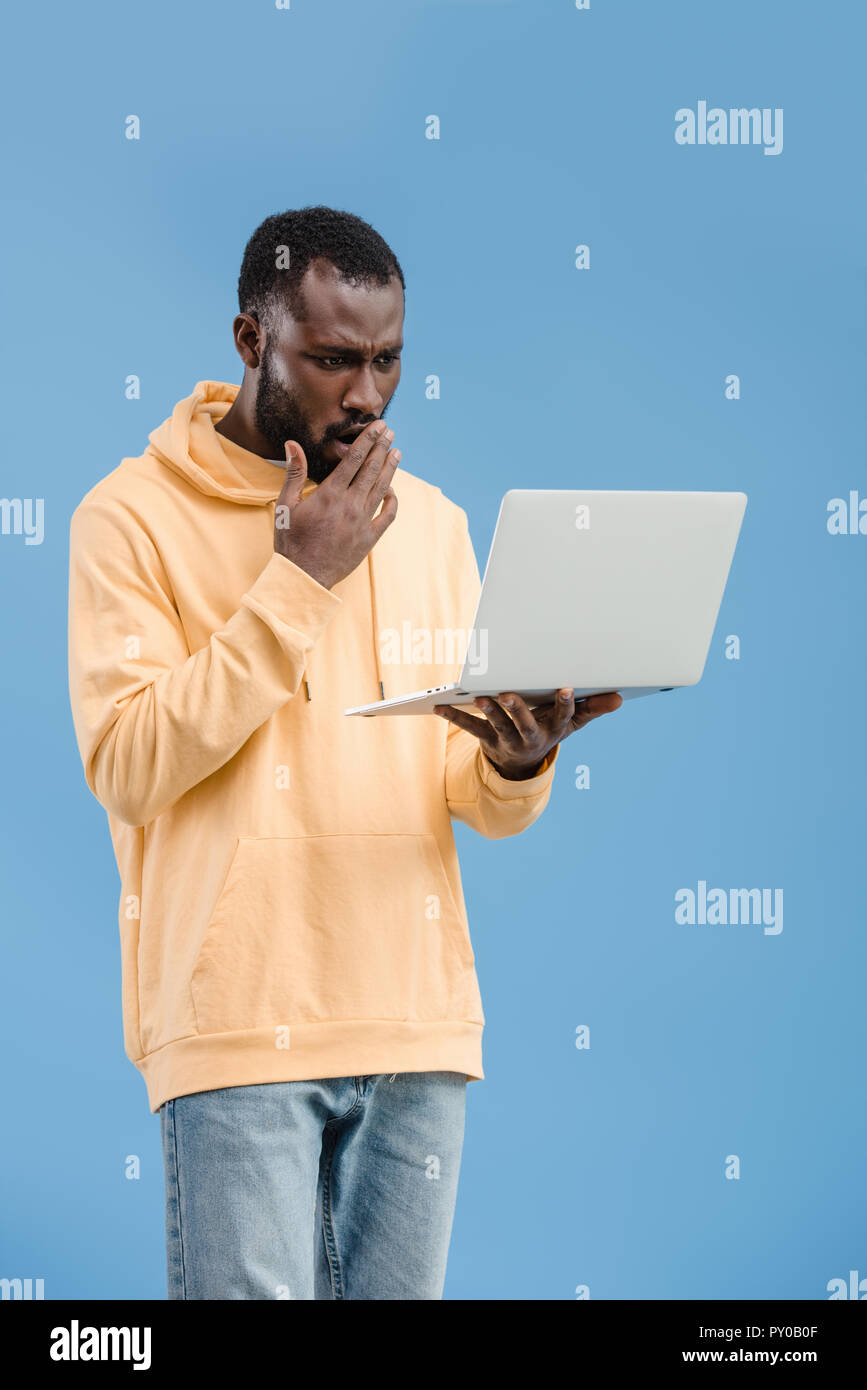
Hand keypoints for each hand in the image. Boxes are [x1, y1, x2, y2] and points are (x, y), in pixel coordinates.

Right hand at [273, 421, 399, 588]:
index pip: (354, 460)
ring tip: (397, 452)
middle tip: (390, 432)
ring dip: (390, 469)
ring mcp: (362, 522)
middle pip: (371, 470)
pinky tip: (392, 490)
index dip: (368, 440)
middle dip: (382, 448)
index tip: (379, 427)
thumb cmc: (291, 541)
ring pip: (382, 489)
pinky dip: (392, 501)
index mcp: (329, 495)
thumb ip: (294, 473)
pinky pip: (387, 516)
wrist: (304, 576)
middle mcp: (350, 505)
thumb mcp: (285, 505)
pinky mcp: (369, 539)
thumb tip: (292, 443)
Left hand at [433, 689, 622, 779]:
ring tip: (479, 697)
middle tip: (508, 694)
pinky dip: (454, 716)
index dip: (565, 704)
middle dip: (517, 709)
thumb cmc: (549, 730)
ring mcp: (507, 739)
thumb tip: (620, 697)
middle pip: (525, 723)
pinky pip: (470, 728)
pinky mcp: (487, 739)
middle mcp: (531, 736)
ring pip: (498, 725)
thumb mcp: (572, 723)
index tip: (566, 688)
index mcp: (554, 729)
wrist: (521, 764)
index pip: (562, 716)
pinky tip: (438, 706)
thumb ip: (594, 708)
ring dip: (489, 712)